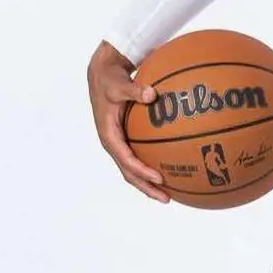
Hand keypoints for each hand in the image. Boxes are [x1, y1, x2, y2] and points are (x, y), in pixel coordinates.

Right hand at [87, 41, 169, 202]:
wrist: (101, 75)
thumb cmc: (110, 80)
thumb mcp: (119, 84)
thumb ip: (135, 90)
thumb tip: (152, 94)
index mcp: (109, 135)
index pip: (125, 160)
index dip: (141, 171)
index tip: (159, 178)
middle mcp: (113, 143)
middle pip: (129, 173)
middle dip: (147, 187)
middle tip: (167, 198)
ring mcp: (119, 143)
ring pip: (133, 169)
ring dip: (149, 183)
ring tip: (170, 193)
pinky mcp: (126, 139)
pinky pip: (139, 157)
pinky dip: (152, 166)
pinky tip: (171, 168)